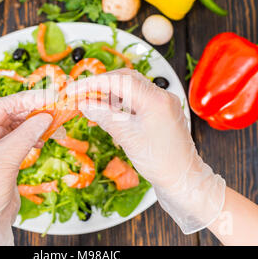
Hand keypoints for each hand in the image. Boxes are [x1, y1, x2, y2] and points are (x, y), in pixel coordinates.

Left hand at [0, 90, 53, 245]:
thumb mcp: (6, 158)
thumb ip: (26, 134)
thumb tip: (45, 116)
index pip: (1, 106)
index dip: (24, 99)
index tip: (45, 97)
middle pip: (10, 114)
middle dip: (31, 111)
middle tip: (52, 107)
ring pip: (17, 127)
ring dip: (34, 124)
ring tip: (52, 122)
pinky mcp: (5, 158)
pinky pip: (21, 140)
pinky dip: (34, 137)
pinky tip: (43, 139)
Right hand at [66, 69, 224, 233]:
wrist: (183, 180)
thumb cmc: (160, 163)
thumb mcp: (128, 139)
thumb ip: (105, 117)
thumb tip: (85, 104)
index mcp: (156, 100)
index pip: (120, 80)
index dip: (93, 83)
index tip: (74, 89)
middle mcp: (162, 96)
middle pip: (125, 79)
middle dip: (100, 84)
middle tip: (79, 93)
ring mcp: (163, 103)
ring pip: (130, 88)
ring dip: (108, 92)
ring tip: (89, 102)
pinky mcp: (161, 112)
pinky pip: (136, 100)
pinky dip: (119, 102)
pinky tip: (105, 110)